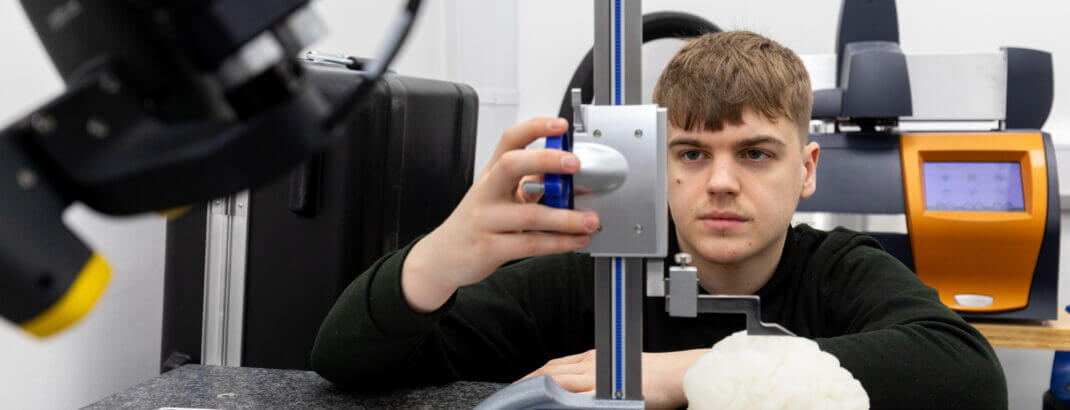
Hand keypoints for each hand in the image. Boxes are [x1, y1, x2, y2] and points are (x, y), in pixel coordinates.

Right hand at [401, 117, 599, 312]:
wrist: (444, 256)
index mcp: (491, 174)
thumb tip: (565, 176)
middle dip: (546, 160)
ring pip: (530, 215)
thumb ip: (528, 184)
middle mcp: (486, 192)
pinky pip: (530, 245)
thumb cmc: (478, 221)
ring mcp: (486, 220)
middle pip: (512, 165)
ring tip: (590, 219)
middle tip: (575, 164)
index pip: (510, 140)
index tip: (560, 125)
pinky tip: (576, 239)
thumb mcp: (498, 195)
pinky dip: (559, 243)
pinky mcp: (490, 248)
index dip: (535, 128)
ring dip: (566, 218)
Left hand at [517, 349, 707, 409]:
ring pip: (558, 381)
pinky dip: (561, 400)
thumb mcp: (617, 375)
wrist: (679, 374)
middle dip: (526, 384)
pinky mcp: (608, 390)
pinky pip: (578, 396)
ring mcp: (598, 376)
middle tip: (511, 397)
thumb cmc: (654, 377)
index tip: (518, 387)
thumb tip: (571, 396)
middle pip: (549, 372)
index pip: (552, 367)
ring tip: (521, 401)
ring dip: (537, 391)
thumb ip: (593, 383)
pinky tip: (551, 405)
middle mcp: (591, 363)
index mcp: (591, 359)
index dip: (532, 377)